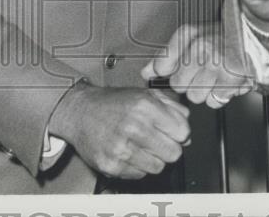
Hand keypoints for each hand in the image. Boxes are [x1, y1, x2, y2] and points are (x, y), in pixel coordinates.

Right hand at [48, 83, 189, 178]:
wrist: (80, 112)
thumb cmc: (114, 103)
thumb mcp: (144, 93)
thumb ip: (171, 106)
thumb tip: (187, 126)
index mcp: (144, 106)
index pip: (182, 132)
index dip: (179, 132)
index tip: (172, 131)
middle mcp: (133, 127)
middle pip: (174, 153)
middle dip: (169, 147)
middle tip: (157, 140)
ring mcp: (121, 148)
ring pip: (158, 167)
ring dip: (153, 158)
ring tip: (141, 146)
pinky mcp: (111, 165)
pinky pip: (140, 175)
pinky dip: (137, 166)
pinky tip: (128, 152)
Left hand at [141, 24, 252, 108]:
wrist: (258, 37)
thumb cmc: (225, 37)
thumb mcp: (194, 36)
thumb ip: (167, 54)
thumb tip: (146, 72)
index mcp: (190, 35)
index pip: (163, 64)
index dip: (167, 73)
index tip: (172, 73)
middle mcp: (202, 48)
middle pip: (178, 85)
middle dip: (188, 82)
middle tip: (201, 72)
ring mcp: (217, 65)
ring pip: (195, 96)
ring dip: (204, 91)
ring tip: (214, 78)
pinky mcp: (232, 80)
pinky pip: (214, 101)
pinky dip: (219, 97)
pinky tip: (224, 83)